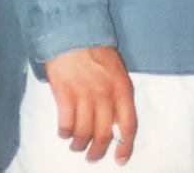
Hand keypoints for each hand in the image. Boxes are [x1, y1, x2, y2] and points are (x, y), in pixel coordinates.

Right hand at [44, 46, 136, 163]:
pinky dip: (64, 133)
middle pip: (104, 135)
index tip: (120, 160)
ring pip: (83, 134)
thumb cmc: (97, 52)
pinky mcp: (64, 95)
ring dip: (78, 145)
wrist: (74, 34)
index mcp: (123, 88)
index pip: (129, 125)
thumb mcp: (117, 71)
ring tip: (76, 145)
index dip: (125, 146)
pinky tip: (63, 132)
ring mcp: (84, 95)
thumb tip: (115, 124)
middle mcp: (106, 95)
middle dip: (98, 152)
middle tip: (92, 157)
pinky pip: (65, 125)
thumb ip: (118, 95)